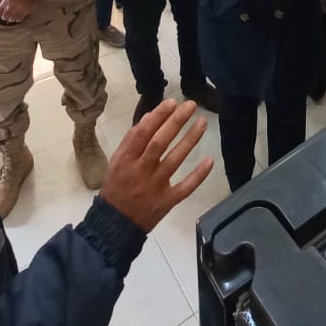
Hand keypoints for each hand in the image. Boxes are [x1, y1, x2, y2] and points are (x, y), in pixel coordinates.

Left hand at [0, 0, 34, 23]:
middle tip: (9, 13)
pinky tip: (20, 14)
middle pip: (4, 18)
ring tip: (15, 14)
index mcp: (5, 3)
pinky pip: (18, 20)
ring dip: (12, 17)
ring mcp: (15, 13)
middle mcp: (9, 9)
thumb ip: (3, 1)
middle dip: (6, 15)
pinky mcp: (22, 15)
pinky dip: (19, 18)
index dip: (0, 13)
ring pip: (11, 20)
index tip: (2, 12)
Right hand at [103, 99, 213, 232]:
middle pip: (160, 143)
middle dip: (176, 122)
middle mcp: (140, 171)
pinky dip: (198, 175)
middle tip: (191, 105)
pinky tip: (210, 160)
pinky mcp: (167, 201)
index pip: (142, 133)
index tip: (172, 102)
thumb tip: (151, 116)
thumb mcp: (116, 161)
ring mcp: (155, 187)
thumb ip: (132, 140)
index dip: (158, 116)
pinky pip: (185, 187)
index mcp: (125, 160)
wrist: (116, 224)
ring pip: (174, 160)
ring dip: (190, 140)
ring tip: (202, 123)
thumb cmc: (116, 187)